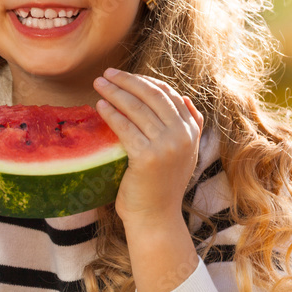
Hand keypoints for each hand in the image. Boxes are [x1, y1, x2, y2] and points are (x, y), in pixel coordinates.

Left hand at [92, 68, 203, 223]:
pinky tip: (100, 105)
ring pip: (137, 108)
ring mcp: (167, 146)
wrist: (155, 219)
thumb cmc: (161, 185)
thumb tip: (184, 98)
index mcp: (192, 132)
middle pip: (152, 96)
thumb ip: (187, 127)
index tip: (125, 76)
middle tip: (107, 73)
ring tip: (99, 84)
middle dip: (128, 81)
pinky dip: (111, 113)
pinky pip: (125, 127)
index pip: (168, 95)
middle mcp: (183, 136)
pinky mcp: (148, 157)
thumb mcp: (183, 154)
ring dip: (115, 92)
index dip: (146, 81)